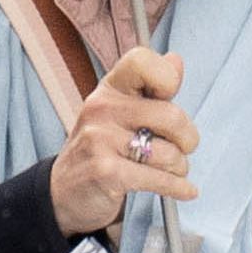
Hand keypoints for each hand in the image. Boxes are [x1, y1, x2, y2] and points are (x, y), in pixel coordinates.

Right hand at [50, 47, 198, 238]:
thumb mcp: (120, 111)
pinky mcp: (106, 172)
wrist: (63, 192)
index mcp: (109, 88)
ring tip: (169, 170)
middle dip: (188, 138)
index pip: (142, 62)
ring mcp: (101, 140)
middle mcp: (102, 108)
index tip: (169, 98)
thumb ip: (150, 87)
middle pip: (171, 116)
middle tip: (184, 147)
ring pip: (169, 153)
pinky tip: (185, 190)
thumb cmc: (101, 147)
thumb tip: (175, 60)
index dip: (166, 78)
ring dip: (178, 167)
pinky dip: (178, 188)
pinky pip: (159, 179)